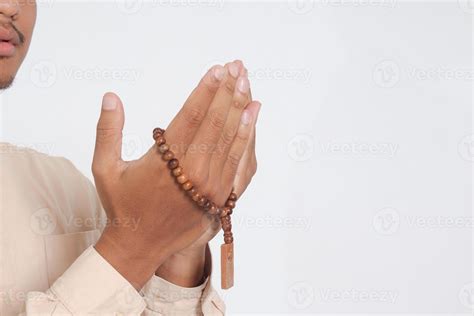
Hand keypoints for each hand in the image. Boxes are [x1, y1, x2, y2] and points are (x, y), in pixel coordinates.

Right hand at [93, 60, 259, 288]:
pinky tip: (252, 115)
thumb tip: (111, 96)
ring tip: (246, 82)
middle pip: (215, 122)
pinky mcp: (221, 195)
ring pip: (230, 138)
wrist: (141, 245)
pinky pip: (238, 160)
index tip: (217, 69)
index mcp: (164, 161)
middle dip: (227, 91)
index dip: (205, 90)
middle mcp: (192, 171)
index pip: (191, 116)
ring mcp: (210, 184)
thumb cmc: (122, 205)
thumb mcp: (105, 168)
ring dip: (240, 108)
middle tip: (236, 67)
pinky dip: (247, 135)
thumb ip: (108, 131)